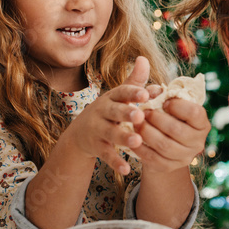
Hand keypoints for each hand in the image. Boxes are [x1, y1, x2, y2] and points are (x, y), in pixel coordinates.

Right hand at [71, 56, 150, 174]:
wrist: (80, 134)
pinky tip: (126, 169)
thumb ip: (134, 81)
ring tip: (137, 142)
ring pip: (110, 133)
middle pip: (114, 111)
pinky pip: (106, 154)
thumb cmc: (109, 111)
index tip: (147, 94)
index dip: (133, 93)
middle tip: (140, 116)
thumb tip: (144, 58)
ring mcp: (97, 129)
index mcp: (111, 98)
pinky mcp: (95, 147)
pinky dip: (115, 162)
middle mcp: (102, 111)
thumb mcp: (118, 96)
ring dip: (123, 138)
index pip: (122, 92)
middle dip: (126, 113)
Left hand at [133, 97, 210, 174]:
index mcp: (202, 124)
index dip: (177, 105)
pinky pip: (153, 158)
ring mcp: (185, 157)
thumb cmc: (169, 117)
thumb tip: (149, 87)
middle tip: (144, 112)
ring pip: (164, 145)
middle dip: (157, 119)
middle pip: (177, 130)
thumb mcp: (171, 104)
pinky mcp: (169, 167)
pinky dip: (140, 147)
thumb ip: (162, 93)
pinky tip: (133, 138)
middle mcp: (198, 142)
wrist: (166, 144)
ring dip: (146, 132)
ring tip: (136, 123)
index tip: (164, 102)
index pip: (194, 113)